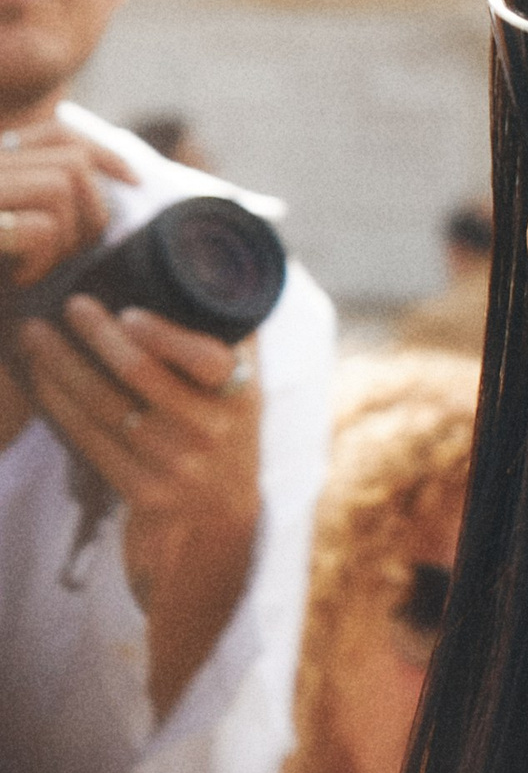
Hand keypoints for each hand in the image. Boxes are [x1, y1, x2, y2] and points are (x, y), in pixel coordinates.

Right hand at [0, 111, 130, 289]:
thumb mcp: (18, 232)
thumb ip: (45, 203)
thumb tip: (123, 181)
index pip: (57, 132)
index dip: (105, 152)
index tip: (134, 181)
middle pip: (71, 162)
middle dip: (91, 213)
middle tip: (67, 255)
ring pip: (61, 187)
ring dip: (65, 238)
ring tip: (35, 268)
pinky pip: (40, 227)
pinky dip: (41, 262)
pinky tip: (17, 280)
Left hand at [14, 300, 262, 717]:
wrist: (223, 510)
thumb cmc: (227, 426)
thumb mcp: (246, 385)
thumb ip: (229, 333)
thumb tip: (199, 262)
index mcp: (241, 397)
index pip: (209, 361)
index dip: (166, 337)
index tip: (128, 312)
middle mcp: (211, 433)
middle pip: (142, 379)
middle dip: (98, 337)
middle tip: (71, 304)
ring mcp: (175, 466)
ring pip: (106, 408)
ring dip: (64, 366)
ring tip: (37, 334)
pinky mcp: (141, 490)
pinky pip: (90, 440)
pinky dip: (60, 404)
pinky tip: (41, 376)